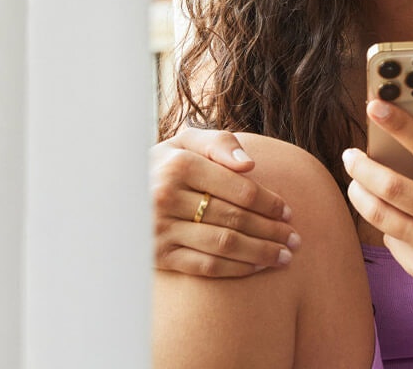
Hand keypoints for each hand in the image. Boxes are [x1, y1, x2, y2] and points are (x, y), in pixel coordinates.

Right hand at [151, 127, 299, 276]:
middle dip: (272, 231)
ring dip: (261, 253)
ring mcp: (161, 229)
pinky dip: (237, 269)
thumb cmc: (165, 165)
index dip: (271, 203)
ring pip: (225, 245)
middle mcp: (168, 197)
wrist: (118, 194)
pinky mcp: (158, 256)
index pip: (241, 189)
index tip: (288, 212)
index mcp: (181, 165)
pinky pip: (206, 266)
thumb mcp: (186, 142)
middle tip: (294, 239)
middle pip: (236, 219)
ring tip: (284, 257)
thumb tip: (250, 165)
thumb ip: (220, 143)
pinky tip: (257, 268)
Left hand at [341, 97, 412, 317]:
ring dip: (359, 194)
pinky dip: (385, 224)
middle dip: (362, 166)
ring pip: (380, 214)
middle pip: (392, 185)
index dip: (400, 125)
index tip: (376, 107)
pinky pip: (391, 239)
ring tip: (355, 182)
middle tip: (350, 155)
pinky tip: (389, 217)